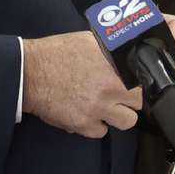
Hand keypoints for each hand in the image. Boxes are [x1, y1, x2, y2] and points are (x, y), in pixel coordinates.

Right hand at [21, 31, 142, 137]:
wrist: (29, 72)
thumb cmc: (57, 53)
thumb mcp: (89, 41)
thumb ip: (112, 49)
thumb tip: (128, 48)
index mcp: (114, 67)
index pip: (144, 81)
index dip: (140, 83)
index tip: (134, 83)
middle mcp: (110, 89)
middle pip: (138, 104)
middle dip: (130, 100)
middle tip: (119, 94)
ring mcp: (97, 109)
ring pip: (126, 122)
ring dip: (117, 115)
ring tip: (106, 106)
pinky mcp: (83, 124)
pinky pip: (101, 132)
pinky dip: (96, 125)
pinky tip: (88, 112)